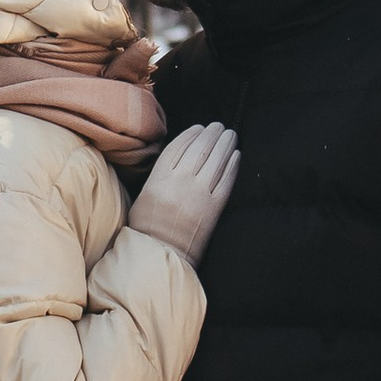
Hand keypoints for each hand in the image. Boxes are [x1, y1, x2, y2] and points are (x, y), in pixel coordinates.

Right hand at [129, 119, 239, 263]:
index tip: (199, 127)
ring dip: (225, 144)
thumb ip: (160, 175)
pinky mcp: (214, 207)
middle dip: (212, 134)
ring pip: (216, 160)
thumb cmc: (147, 228)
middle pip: (200, 149)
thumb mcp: (144, 195)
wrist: (162, 254)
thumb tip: (179, 159)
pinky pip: (227, 180)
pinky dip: (233, 165)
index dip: (192, 134)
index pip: (179, 146)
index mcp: (160, 177)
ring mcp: (199, 193)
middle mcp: (181, 181)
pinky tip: (236, 155)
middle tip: (219, 126)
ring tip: (230, 135)